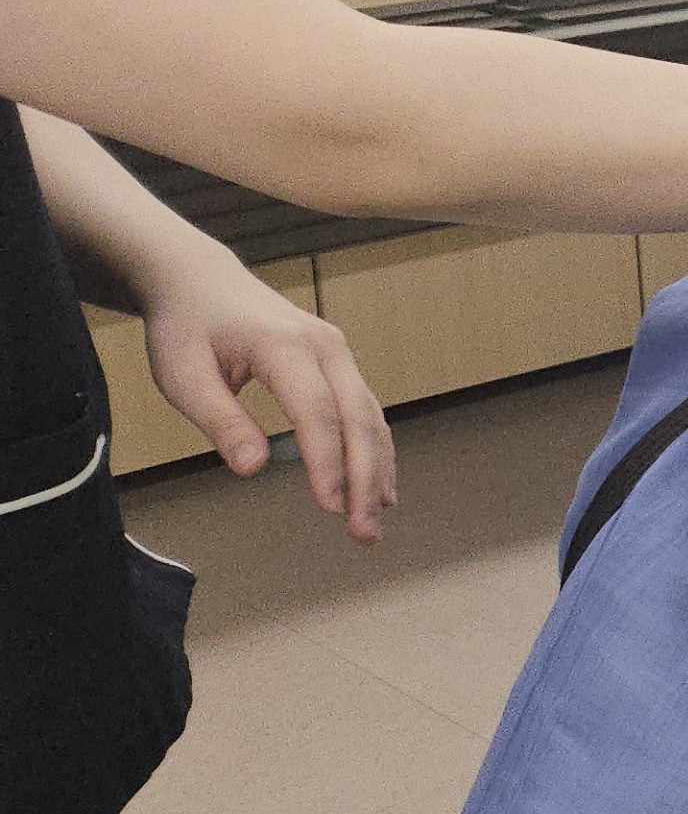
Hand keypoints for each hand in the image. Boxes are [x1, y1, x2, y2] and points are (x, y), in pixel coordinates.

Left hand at [134, 254, 393, 541]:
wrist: (201, 281)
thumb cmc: (187, 328)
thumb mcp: (182, 375)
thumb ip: (219, 420)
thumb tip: (252, 468)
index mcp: (285, 345)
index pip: (317, 411)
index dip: (327, 462)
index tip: (329, 507)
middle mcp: (325, 346)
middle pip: (358, 417)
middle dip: (365, 478)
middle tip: (363, 532)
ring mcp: (338, 353)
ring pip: (370, 417)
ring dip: (376, 470)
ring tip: (373, 521)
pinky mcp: (339, 364)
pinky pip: (366, 411)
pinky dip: (375, 451)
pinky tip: (378, 487)